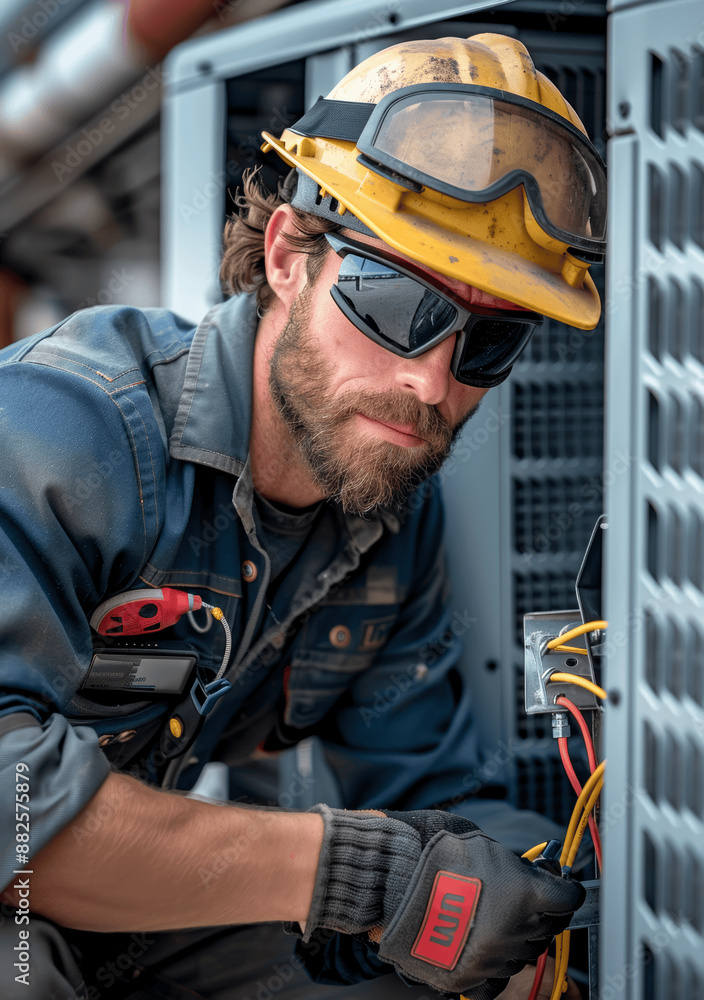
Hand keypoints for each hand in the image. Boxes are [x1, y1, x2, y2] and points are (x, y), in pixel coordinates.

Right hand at [303, 806, 584, 999]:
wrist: (390, 882)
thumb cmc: (432, 855)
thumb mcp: (483, 844)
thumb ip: (513, 864)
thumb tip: (529, 872)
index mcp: (526, 895)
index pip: (569, 898)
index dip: (564, 888)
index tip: (560, 886)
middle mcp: (516, 932)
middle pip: (547, 927)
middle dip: (538, 911)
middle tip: (518, 897)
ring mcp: (493, 960)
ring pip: (522, 954)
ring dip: (514, 937)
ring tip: (488, 916)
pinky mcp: (468, 980)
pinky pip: (494, 983)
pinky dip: (492, 969)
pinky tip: (482, 949)